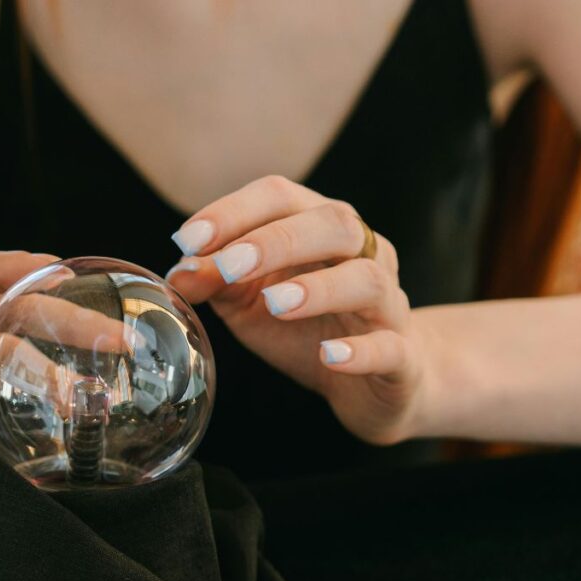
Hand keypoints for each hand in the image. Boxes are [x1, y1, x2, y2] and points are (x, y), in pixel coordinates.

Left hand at [166, 175, 430, 445]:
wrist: (374, 384)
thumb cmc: (305, 330)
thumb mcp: (249, 303)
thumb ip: (216, 282)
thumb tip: (179, 271)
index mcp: (320, 229)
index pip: (281, 197)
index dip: (234, 211)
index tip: (189, 238)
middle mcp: (362, 253)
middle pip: (332, 223)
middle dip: (276, 240)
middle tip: (229, 266)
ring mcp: (387, 304)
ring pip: (367, 279)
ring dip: (319, 288)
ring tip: (276, 304)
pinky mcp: (401, 356)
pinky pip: (389, 346)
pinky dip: (360, 351)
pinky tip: (330, 356)